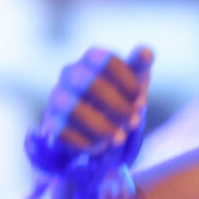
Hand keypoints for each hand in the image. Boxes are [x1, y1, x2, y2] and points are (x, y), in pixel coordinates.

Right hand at [30, 46, 152, 174]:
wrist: (95, 120)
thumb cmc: (118, 93)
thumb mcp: (133, 79)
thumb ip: (140, 65)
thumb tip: (146, 52)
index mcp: (91, 60)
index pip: (105, 60)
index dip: (127, 81)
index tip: (141, 100)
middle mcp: (70, 74)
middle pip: (89, 83)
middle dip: (117, 105)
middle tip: (135, 121)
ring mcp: (57, 98)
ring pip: (74, 109)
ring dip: (102, 126)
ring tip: (120, 139)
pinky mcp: (52, 123)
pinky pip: (63, 133)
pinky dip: (86, 142)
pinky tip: (101, 146)